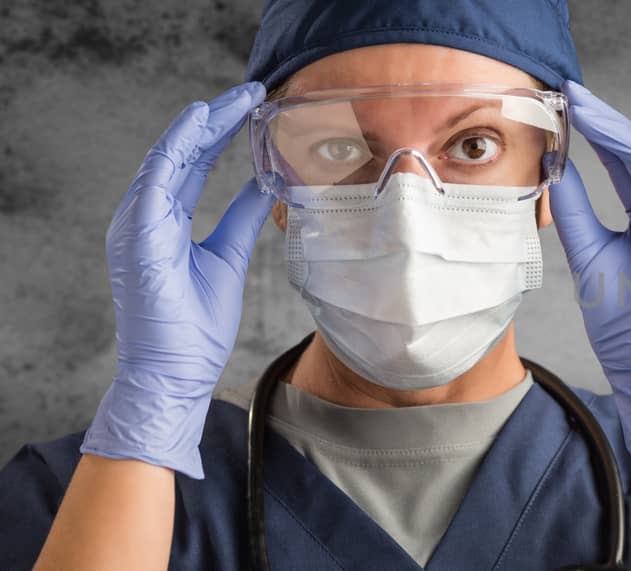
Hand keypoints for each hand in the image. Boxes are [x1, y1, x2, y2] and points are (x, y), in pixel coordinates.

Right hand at [80, 82, 273, 478]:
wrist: (176, 371)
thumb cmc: (196, 325)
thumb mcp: (229, 257)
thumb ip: (242, 216)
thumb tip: (266, 182)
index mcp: (163, 220)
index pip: (192, 164)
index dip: (221, 133)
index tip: (254, 108)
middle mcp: (144, 215)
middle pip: (180, 153)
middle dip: (216, 119)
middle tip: (253, 91)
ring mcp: (135, 223)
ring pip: (168, 156)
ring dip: (202, 124)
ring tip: (235, 98)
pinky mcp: (137, 234)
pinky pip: (155, 178)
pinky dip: (176, 146)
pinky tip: (199, 121)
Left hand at [549, 80, 630, 453]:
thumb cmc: (622, 322)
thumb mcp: (588, 253)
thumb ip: (574, 208)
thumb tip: (556, 163)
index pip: (620, 167)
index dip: (594, 135)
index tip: (565, 106)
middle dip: (605, 124)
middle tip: (572, 94)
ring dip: (623, 133)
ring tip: (587, 108)